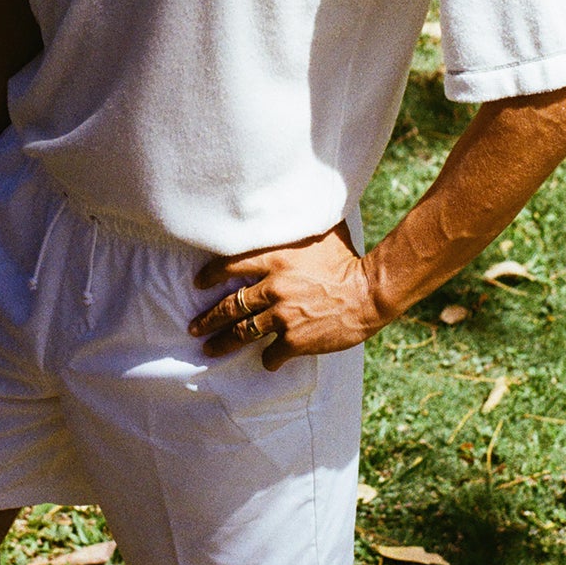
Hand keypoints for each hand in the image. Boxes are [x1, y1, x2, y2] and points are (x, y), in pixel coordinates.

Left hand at [190, 220, 387, 370]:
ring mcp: (283, 316)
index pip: (230, 266)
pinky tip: (267, 361)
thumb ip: (298, 227)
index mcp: (276, 259)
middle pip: (231, 305)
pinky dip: (268, 359)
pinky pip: (272, 353)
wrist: (370, 292)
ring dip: (224, 342)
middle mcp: (273, 288)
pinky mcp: (295, 341)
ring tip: (210, 349)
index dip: (211, 276)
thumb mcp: (319, 234)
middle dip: (208, 318)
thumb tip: (290, 203)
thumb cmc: (349, 259)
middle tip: (194, 326)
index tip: (199, 284)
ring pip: (243, 332)